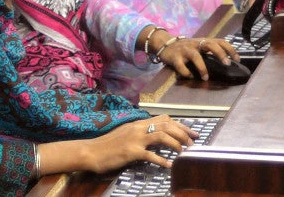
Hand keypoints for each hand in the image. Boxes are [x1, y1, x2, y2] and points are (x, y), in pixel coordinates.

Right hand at [77, 115, 198, 172]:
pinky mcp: (131, 152)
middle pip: (166, 125)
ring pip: (161, 135)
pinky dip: (162, 160)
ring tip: (183, 151)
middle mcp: (138, 128)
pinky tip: (169, 165)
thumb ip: (140, 133)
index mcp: (137, 123)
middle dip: (182, 133)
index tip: (191, 132)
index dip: (180, 125)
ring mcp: (135, 139)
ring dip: (176, 143)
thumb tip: (156, 136)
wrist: (91, 151)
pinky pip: (151, 155)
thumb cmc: (107, 145)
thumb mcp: (125, 134)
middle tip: (192, 142)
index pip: (164, 118)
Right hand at [158, 37, 238, 80]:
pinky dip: (186, 72)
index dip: (230, 49)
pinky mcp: (175, 57)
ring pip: (195, 56)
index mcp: (203, 41)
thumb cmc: (186, 48)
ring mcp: (185, 50)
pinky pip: (181, 66)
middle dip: (220, 54)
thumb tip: (227, 61)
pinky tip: (190, 77)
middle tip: (226, 64)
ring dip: (202, 68)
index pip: (220, 41)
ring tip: (205, 77)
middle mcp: (195, 44)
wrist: (165, 44)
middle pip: (210, 45)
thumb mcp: (199, 46)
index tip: (237, 59)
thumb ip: (210, 50)